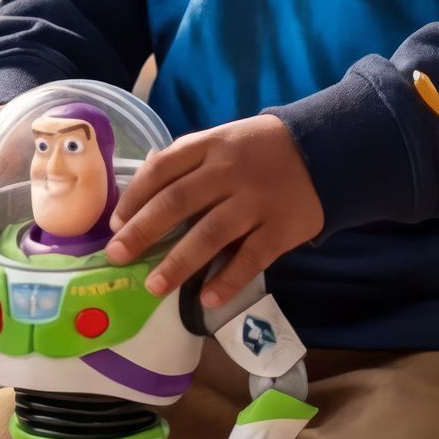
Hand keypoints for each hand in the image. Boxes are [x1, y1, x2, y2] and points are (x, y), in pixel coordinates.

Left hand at [106, 113, 323, 309]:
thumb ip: (186, 161)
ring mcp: (257, 201)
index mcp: (212, 145)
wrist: (323, 151)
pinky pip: (251, 258)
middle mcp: (231, 171)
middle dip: (143, 231)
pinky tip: (206, 297)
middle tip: (117, 257)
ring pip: (211, 234)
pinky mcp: (282, 228)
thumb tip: (139, 193)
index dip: (135, 197)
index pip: (163, 168)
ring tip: (154, 287)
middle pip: (179, 201)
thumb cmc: (259, 150)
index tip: (114, 224)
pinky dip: (227, 279)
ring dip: (178, 263)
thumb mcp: (223, 140)